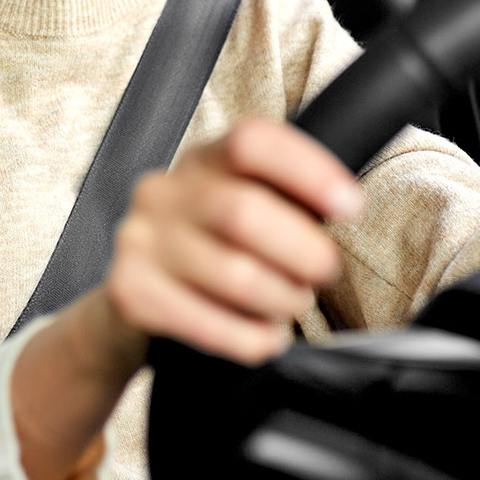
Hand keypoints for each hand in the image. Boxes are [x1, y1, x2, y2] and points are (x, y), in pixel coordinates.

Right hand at [102, 118, 362, 364]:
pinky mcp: (130, 290)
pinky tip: (265, 336)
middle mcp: (163, 191)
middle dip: (303, 251)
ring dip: (282, 299)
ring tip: (291, 303)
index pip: (253, 141)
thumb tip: (344, 205)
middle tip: (322, 272)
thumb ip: (284, 198)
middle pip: (245, 212)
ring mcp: (139, 239)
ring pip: (235, 275)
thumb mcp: (241, 205)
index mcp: (202, 159)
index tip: (350, 206)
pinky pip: (209, 324)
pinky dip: (251, 338)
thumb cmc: (211, 247)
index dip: (309, 170)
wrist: (133, 296)